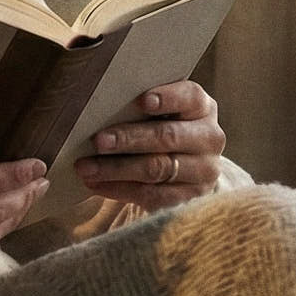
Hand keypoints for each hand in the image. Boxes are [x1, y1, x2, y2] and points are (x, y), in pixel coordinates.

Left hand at [74, 81, 224, 210]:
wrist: (184, 172)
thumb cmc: (160, 130)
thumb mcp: (158, 115)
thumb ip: (138, 108)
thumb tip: (96, 106)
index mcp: (202, 108)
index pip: (190, 97)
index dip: (167, 98)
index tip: (141, 101)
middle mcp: (209, 138)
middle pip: (168, 136)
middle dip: (129, 138)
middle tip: (98, 141)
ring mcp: (204, 171)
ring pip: (157, 168)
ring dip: (116, 168)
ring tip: (86, 167)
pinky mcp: (190, 198)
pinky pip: (151, 195)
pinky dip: (119, 189)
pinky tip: (95, 184)